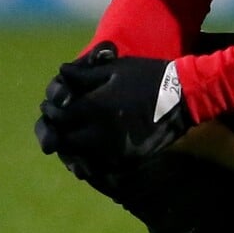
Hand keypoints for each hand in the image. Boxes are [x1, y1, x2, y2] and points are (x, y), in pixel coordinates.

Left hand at [37, 41, 193, 161]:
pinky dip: (88, 159)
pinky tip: (87, 149)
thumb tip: (60, 73)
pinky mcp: (127, 159)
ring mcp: (114, 150)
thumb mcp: (115, 67)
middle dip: (56, 131)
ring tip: (69, 136)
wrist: (183, 96)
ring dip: (69, 147)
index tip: (50, 105)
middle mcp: (101, 133)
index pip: (59, 115)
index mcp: (95, 108)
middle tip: (56, 124)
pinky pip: (98, 165)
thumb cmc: (147, 76)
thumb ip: (83, 73)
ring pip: (79, 156)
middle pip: (64, 140)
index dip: (50, 110)